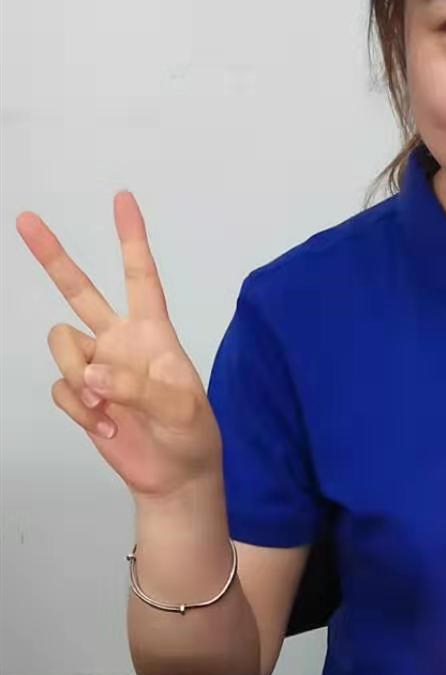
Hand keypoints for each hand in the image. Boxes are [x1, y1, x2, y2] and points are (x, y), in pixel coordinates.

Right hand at [17, 192, 221, 500]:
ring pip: (62, 344)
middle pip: (79, 289)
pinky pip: (61, 387)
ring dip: (78, 374)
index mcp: (153, 332)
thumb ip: (138, 388)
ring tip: (107, 406)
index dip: (131, 238)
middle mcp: (120, 340)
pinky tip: (106, 425)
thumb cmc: (191, 435)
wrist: (174, 477)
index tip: (122, 198)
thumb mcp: (182, 410)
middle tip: (25, 219)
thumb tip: (93, 373)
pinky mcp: (82, 394)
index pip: (140, 276)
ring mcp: (97, 366)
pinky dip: (80, 408)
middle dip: (52, 255)